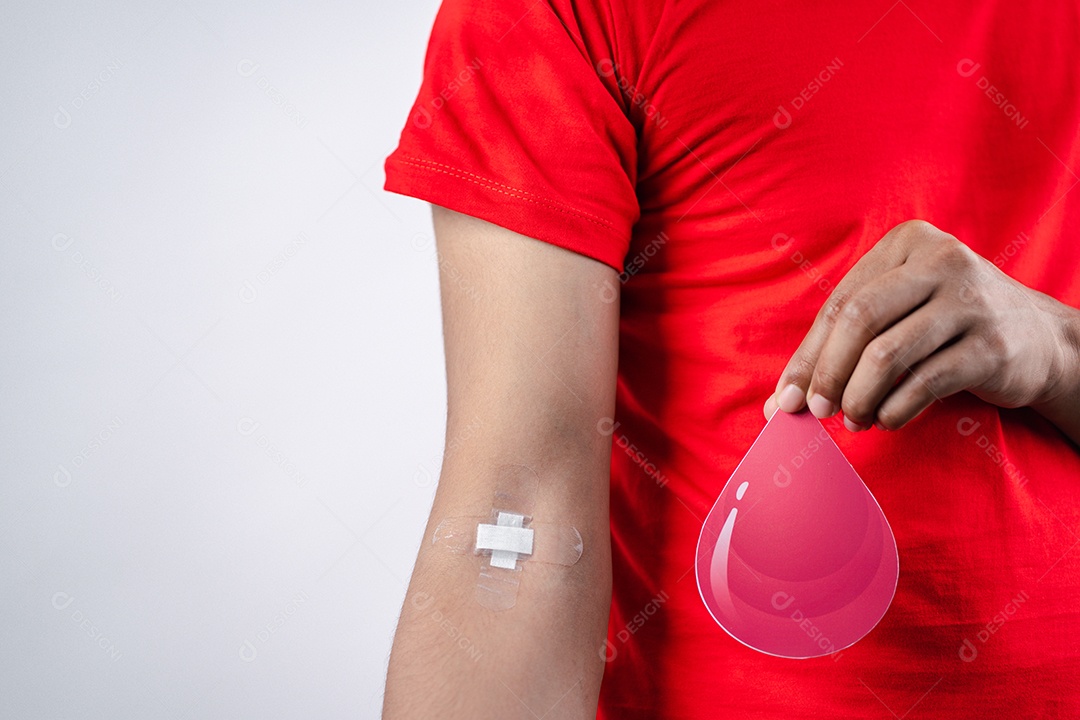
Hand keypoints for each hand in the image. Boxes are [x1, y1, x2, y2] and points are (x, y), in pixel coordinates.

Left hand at [763, 220, 1079, 432]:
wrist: (1039, 338)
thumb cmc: (947, 325)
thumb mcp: (900, 312)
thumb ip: (843, 343)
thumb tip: (780, 400)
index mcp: (907, 241)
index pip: (841, 302)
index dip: (808, 355)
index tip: (786, 397)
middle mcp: (941, 260)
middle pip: (859, 319)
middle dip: (828, 373)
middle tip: (817, 410)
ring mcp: (970, 300)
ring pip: (887, 354)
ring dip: (860, 397)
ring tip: (854, 420)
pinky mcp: (991, 345)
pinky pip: (924, 383)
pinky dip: (895, 409)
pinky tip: (887, 419)